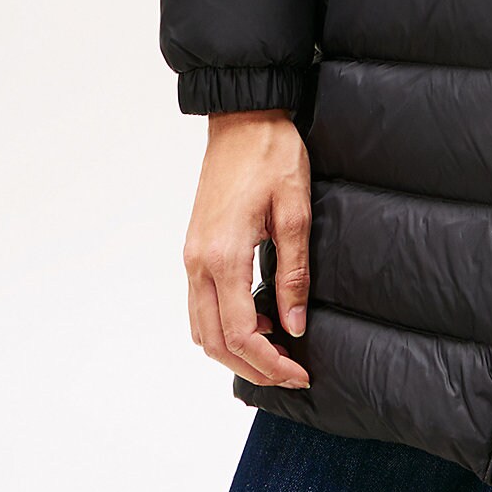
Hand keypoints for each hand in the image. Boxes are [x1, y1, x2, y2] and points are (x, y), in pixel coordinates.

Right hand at [183, 110, 312, 389]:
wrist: (241, 118)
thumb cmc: (271, 154)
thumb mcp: (295, 211)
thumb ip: (294, 272)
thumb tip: (294, 324)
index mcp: (224, 256)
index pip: (241, 333)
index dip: (270, 363)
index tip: (300, 372)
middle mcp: (199, 262)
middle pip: (215, 342)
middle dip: (252, 367)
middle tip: (291, 373)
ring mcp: (192, 256)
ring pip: (202, 328)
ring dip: (234, 350)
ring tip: (276, 352)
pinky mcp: (194, 249)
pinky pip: (200, 305)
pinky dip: (223, 326)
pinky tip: (256, 320)